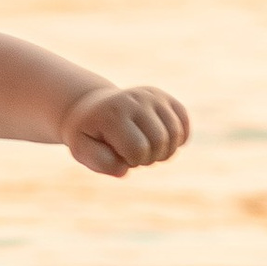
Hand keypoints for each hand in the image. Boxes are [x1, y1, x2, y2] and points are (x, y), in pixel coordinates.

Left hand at [62, 83, 189, 176]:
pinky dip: (178, 138)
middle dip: (149, 158)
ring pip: (176, 134)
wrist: (92, 108)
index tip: (119, 155)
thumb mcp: (82, 149)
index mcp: (113, 113)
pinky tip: (163, 141)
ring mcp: (152, 96)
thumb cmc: (89, 134)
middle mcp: (135, 99)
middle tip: (134, 155)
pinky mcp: (164, 97)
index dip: (132, 161)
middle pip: (160, 141)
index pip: (138, 149)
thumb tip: (124, 169)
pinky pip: (184, 122)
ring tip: (146, 148)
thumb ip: (100, 162)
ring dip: (164, 151)